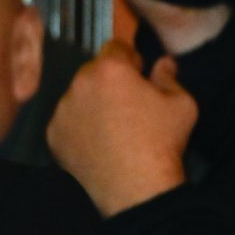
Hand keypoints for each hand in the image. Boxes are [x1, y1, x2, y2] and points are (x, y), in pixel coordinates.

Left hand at [47, 39, 197, 215]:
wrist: (134, 188)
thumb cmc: (161, 142)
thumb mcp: (180, 104)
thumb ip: (168, 76)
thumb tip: (164, 62)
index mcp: (110, 70)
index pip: (115, 46)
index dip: (130, 58)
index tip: (139, 73)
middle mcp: (79, 85)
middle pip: (93, 71)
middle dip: (109, 80)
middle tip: (128, 103)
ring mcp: (62, 111)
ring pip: (78, 96)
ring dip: (92, 102)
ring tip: (113, 126)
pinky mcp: (53, 135)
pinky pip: (67, 121)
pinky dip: (79, 126)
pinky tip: (98, 141)